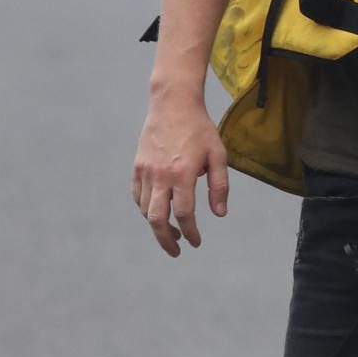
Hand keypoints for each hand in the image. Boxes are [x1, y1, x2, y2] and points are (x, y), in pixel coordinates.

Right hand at [132, 93, 228, 256]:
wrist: (173, 105)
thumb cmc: (200, 130)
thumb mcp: (218, 155)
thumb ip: (219, 186)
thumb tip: (220, 214)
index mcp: (183, 174)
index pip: (185, 214)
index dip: (191, 233)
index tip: (196, 242)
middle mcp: (161, 175)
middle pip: (157, 219)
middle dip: (166, 240)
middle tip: (176, 251)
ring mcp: (146, 171)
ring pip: (146, 210)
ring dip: (157, 226)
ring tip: (172, 231)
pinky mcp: (137, 167)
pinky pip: (138, 197)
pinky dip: (146, 209)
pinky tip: (158, 211)